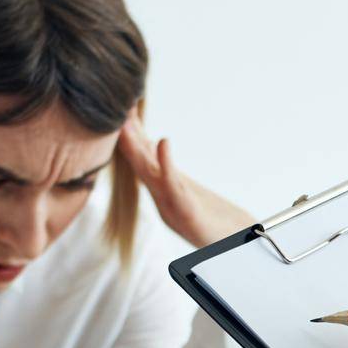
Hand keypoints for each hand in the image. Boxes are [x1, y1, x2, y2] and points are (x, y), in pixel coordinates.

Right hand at [118, 109, 252, 247]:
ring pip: (148, 172)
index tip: (119, 105)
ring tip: (126, 123)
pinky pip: (174, 185)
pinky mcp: (187, 214)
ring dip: (136, 147)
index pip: (141, 156)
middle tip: (112, 107)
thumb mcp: (186, 189)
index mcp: (162, 188)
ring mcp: (172, 205)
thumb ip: (169, 169)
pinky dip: (167, 163)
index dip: (129, 132)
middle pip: (138, 161)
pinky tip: (164, 142)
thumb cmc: (214, 219)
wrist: (236, 242)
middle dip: (125, 135)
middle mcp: (162, 196)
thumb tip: (156, 145)